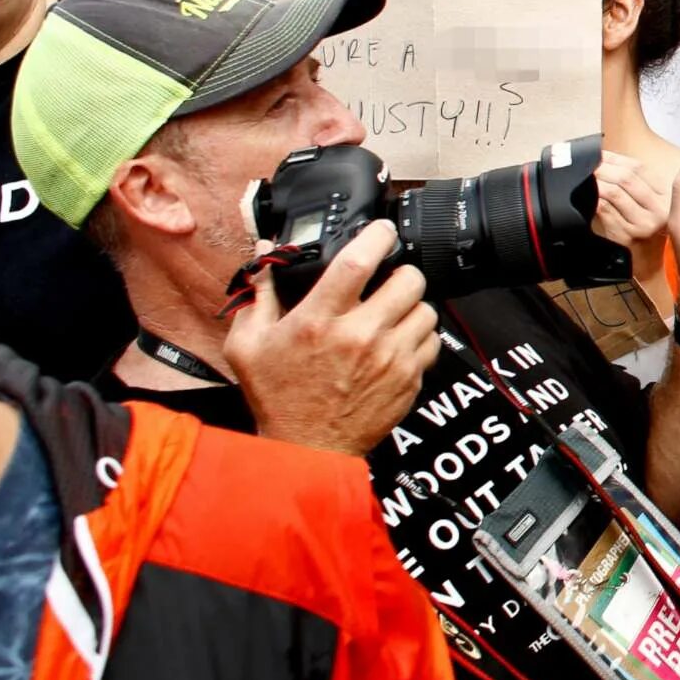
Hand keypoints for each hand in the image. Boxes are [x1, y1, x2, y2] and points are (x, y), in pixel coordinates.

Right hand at [222, 220, 437, 456]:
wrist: (306, 449)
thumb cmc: (278, 398)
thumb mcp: (248, 346)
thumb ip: (259, 297)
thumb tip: (266, 258)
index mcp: (318, 321)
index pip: (358, 262)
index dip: (377, 236)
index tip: (382, 230)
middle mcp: (359, 336)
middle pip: (408, 279)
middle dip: (400, 272)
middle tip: (387, 280)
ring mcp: (389, 358)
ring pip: (426, 308)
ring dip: (411, 305)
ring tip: (392, 313)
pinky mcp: (409, 379)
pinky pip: (432, 340)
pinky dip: (419, 336)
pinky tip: (398, 341)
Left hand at [588, 150, 669, 248]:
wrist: (648, 263)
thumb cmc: (645, 231)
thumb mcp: (649, 204)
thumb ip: (636, 184)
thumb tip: (607, 159)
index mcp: (665, 196)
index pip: (639, 168)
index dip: (616, 158)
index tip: (601, 154)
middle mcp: (657, 210)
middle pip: (627, 178)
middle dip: (604, 168)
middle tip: (590, 165)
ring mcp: (642, 224)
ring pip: (615, 193)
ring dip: (597, 182)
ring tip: (587, 177)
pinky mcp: (626, 235)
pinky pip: (605, 211)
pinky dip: (595, 200)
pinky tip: (589, 196)